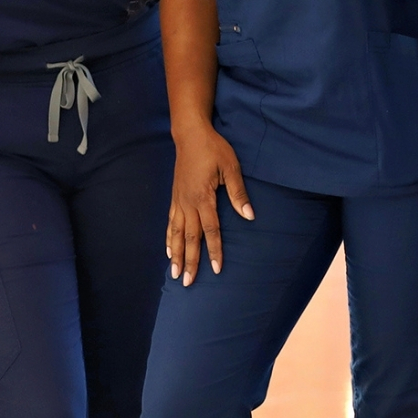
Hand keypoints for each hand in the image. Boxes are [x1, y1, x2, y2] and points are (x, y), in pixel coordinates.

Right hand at [167, 124, 252, 284]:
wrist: (190, 135)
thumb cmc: (213, 149)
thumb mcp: (230, 167)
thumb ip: (238, 192)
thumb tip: (249, 215)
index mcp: (203, 197)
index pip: (210, 230)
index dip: (214, 250)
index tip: (216, 269)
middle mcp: (188, 203)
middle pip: (189, 238)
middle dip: (190, 261)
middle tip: (188, 282)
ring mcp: (179, 201)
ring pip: (176, 233)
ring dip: (176, 255)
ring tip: (174, 274)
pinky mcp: (175, 197)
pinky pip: (170, 222)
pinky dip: (169, 238)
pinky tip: (168, 250)